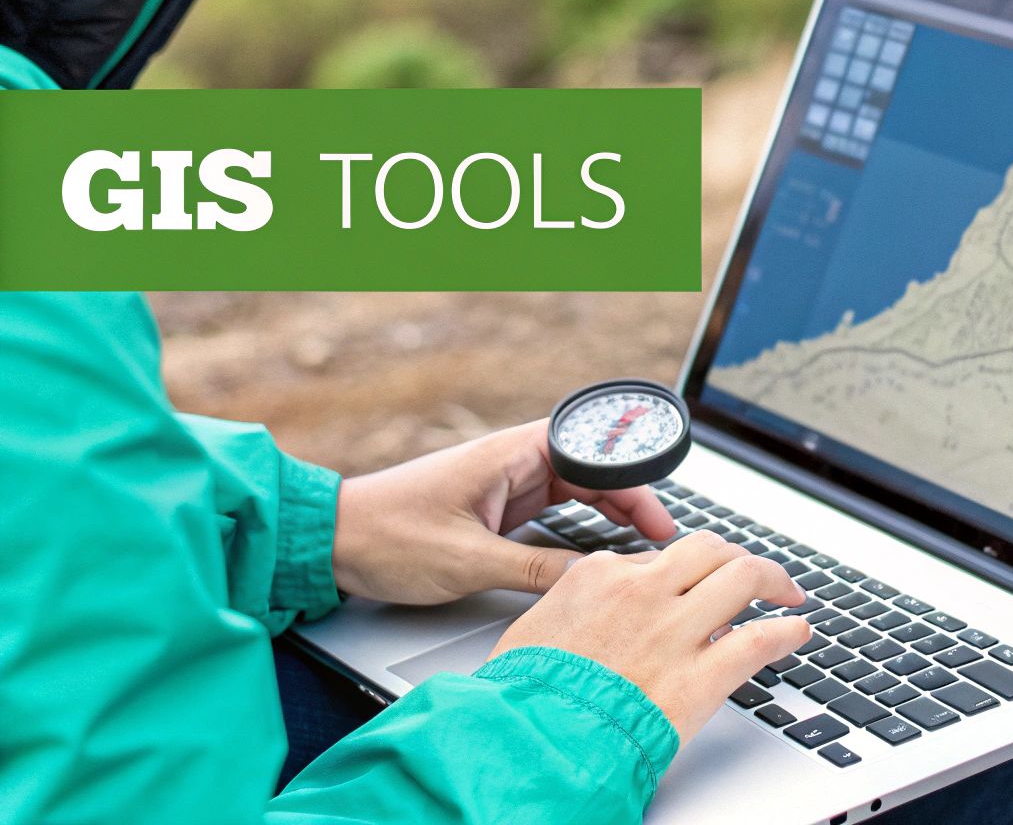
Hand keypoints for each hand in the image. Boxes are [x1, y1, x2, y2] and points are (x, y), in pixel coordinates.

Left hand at [331, 420, 675, 603]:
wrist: (330, 542)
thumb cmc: (388, 535)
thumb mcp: (469, 561)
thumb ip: (536, 570)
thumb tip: (590, 580)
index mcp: (510, 453)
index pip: (593, 453)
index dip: (633, 482)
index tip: (658, 519)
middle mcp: (513, 461)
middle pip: (593, 472)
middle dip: (631, 503)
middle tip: (662, 541)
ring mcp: (506, 483)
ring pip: (577, 492)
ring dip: (609, 515)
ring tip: (641, 547)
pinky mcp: (497, 506)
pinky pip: (553, 510)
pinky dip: (581, 527)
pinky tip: (599, 549)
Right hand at [491, 532, 811, 742]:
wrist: (532, 742)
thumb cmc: (525, 696)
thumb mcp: (534, 630)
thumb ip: (575, 605)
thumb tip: (598, 602)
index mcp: (600, 576)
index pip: (659, 557)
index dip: (681, 574)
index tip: (692, 588)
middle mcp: (644, 592)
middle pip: (710, 550)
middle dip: (737, 557)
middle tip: (754, 573)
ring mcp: (676, 630)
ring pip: (743, 577)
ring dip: (775, 580)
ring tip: (788, 592)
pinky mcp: (701, 675)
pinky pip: (760, 639)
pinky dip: (787, 632)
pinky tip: (798, 632)